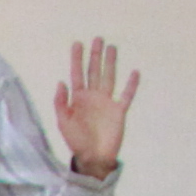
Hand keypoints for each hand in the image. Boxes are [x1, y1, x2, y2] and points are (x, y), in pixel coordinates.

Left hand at [53, 39, 137, 178]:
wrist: (92, 157)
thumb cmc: (75, 140)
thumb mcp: (62, 121)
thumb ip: (60, 102)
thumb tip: (61, 81)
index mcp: (78, 98)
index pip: (77, 74)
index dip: (76, 59)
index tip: (77, 44)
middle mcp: (93, 97)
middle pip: (94, 71)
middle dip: (95, 55)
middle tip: (97, 39)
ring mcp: (106, 102)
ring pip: (109, 77)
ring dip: (110, 63)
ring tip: (112, 47)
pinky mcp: (119, 111)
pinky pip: (126, 95)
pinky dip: (131, 85)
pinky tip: (134, 72)